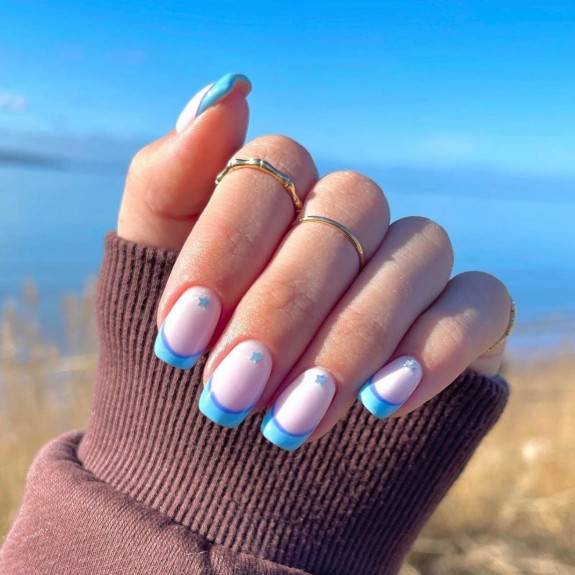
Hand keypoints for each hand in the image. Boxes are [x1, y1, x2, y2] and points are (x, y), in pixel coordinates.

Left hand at [118, 73, 511, 450]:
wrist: (232, 444)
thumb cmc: (194, 354)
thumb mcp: (155, 271)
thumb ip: (167, 183)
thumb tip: (227, 91)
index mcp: (284, 192)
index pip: (275, 164)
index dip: (226, 246)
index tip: (181, 335)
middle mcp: (352, 215)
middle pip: (349, 207)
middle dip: (284, 306)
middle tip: (230, 394)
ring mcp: (410, 260)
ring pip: (417, 250)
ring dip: (353, 337)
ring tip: (290, 419)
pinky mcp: (463, 315)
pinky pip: (481, 302)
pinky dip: (435, 347)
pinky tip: (382, 399)